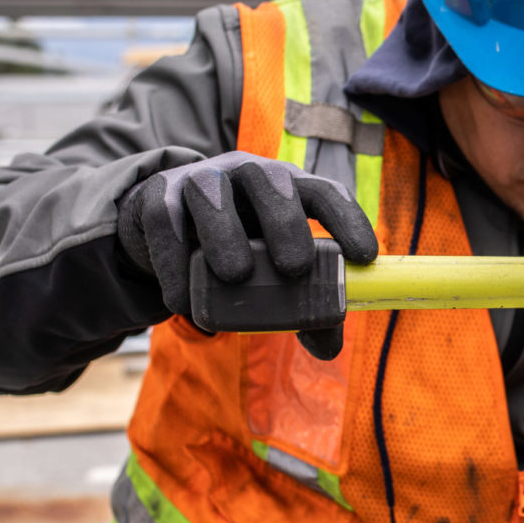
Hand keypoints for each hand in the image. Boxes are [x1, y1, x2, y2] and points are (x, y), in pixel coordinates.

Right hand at [117, 152, 376, 359]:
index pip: (325, 192)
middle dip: (286, 222)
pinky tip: (183, 301)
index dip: (348, 220)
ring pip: (212, 192)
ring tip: (235, 276)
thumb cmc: (239, 246)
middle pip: (271, 180)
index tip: (364, 257)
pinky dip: (174, 264)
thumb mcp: (272, 271)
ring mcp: (202, 181)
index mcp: (289, 189)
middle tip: (294, 268)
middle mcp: (248, 174)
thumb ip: (304, 306)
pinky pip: (166, 222)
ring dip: (225, 233)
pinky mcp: (159, 198)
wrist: (167, 227)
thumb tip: (329, 348)